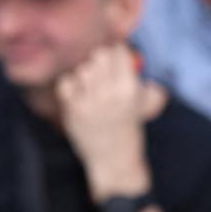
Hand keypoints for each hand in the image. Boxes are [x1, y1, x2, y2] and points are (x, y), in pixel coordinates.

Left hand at [57, 44, 151, 201]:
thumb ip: (142, 80)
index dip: (116, 52)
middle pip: (98, 55)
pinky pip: (66, 81)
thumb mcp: (145, 105)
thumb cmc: (130, 128)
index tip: (116, 57)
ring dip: (87, 74)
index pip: (118, 51)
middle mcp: (109, 93)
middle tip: (103, 72)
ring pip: (82, 68)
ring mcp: (88, 100)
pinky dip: (71, 85)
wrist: (114, 160)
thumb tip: (131, 52)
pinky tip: (80, 96)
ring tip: (93, 87)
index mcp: (130, 89)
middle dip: (101, 61)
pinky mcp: (71, 108)